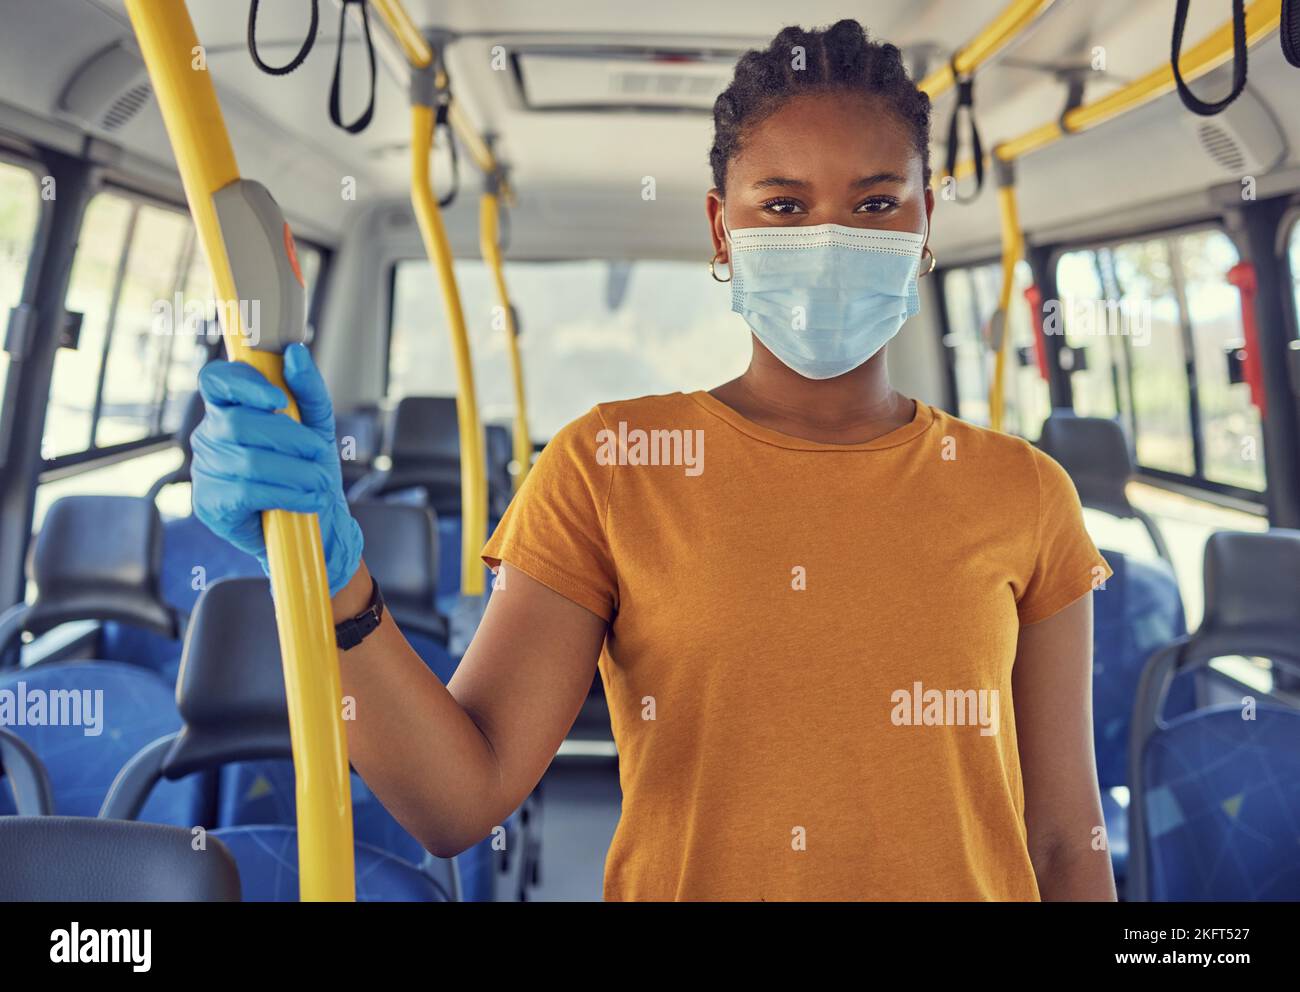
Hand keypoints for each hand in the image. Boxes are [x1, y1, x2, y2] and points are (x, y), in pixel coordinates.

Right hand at [191, 342, 362, 596]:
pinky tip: (307, 499)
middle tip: (317, 452)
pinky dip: (286, 494)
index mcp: (229, 409)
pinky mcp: (211, 505)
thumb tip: (294, 353)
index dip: (242, 384)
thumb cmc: (310, 468)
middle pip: (238, 422)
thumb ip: (308, 389)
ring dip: (295, 471)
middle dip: (287, 437)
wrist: (317, 522)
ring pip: (247, 461)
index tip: (278, 399)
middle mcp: (209, 437)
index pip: (216, 381)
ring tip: (318, 482)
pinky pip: (247, 492)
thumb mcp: (317, 426)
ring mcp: (205, 471)